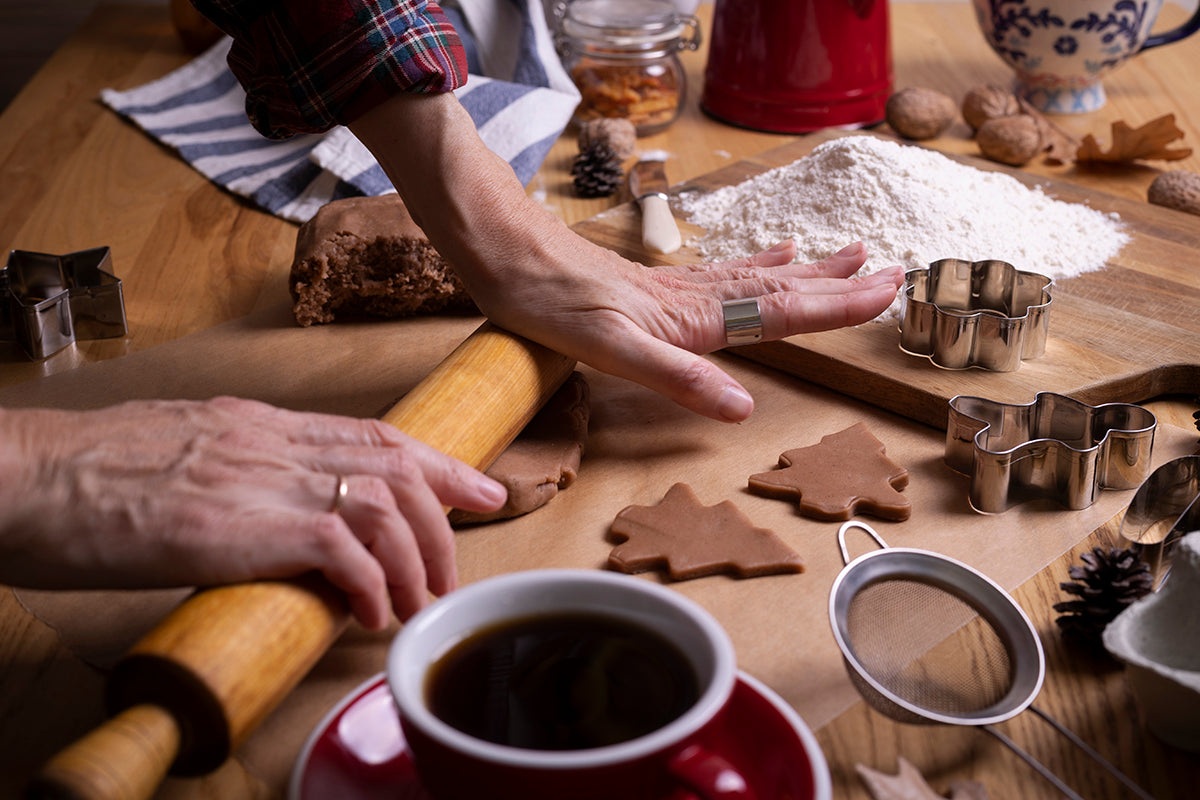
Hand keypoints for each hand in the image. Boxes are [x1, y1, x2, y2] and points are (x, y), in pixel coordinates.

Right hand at [0, 397, 506, 628]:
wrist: (29, 477)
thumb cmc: (87, 473)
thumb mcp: (180, 451)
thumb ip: (237, 467)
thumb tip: (273, 504)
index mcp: (260, 423)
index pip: (374, 432)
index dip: (436, 462)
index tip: (475, 486)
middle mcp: (274, 441)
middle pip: (396, 464)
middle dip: (445, 514)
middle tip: (460, 563)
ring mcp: (263, 477)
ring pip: (385, 503)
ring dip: (416, 558)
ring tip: (415, 602)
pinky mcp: (245, 523)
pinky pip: (342, 547)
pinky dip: (372, 582)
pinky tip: (370, 611)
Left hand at [351, 94, 903, 422]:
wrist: (506, 257)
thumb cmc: (550, 304)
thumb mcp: (611, 349)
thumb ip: (679, 376)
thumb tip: (743, 408)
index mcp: (694, 318)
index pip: (781, 312)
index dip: (835, 306)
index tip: (887, 293)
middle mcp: (694, 300)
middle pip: (781, 290)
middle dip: (837, 286)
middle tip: (891, 271)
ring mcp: (675, 292)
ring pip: (757, 279)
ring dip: (806, 272)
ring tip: (846, 256)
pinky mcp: (652, 290)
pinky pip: (722, 277)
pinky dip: (756, 268)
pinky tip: (767, 258)